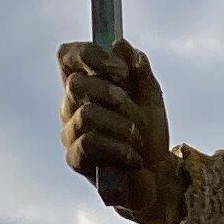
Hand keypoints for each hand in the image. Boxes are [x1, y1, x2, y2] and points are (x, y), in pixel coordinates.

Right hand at [58, 41, 182, 223]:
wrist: (155, 178)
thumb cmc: (149, 135)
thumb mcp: (151, 98)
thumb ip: (139, 71)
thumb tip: (122, 45)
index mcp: (86, 84)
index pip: (67, 56)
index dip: (89, 54)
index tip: (121, 70)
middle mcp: (71, 105)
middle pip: (75, 83)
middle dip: (109, 91)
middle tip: (129, 103)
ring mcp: (70, 132)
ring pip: (86, 114)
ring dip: (119, 124)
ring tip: (137, 138)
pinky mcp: (75, 158)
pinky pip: (90, 142)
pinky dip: (118, 148)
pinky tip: (134, 158)